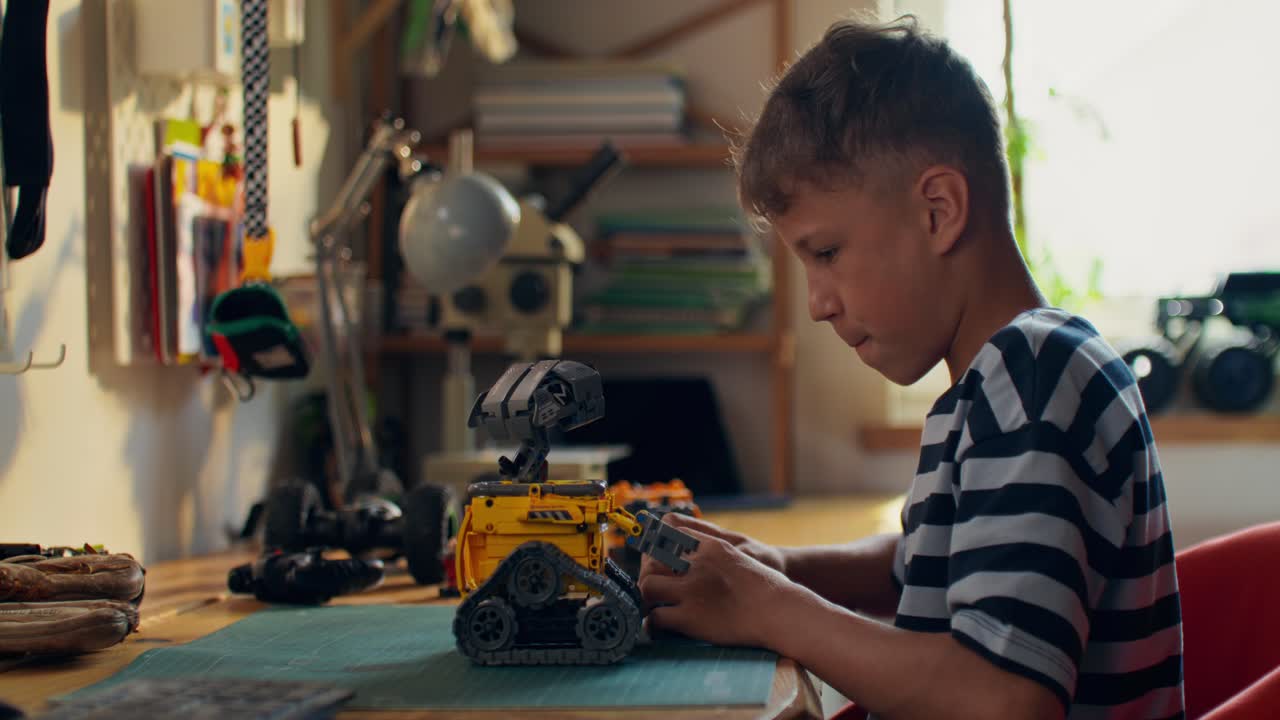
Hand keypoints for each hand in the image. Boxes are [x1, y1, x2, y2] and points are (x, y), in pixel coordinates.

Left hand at [637, 523, 797, 649]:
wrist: (781, 610)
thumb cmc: (767, 588)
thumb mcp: (740, 556)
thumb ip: (716, 554)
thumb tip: (699, 560)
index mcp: (711, 546)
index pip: (670, 534)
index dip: (659, 548)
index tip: (658, 559)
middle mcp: (697, 564)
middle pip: (653, 559)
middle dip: (648, 572)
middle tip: (654, 587)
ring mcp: (691, 590)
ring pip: (647, 586)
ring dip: (647, 597)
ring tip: (654, 606)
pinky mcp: (690, 618)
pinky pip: (656, 617)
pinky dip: (653, 624)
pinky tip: (659, 628)